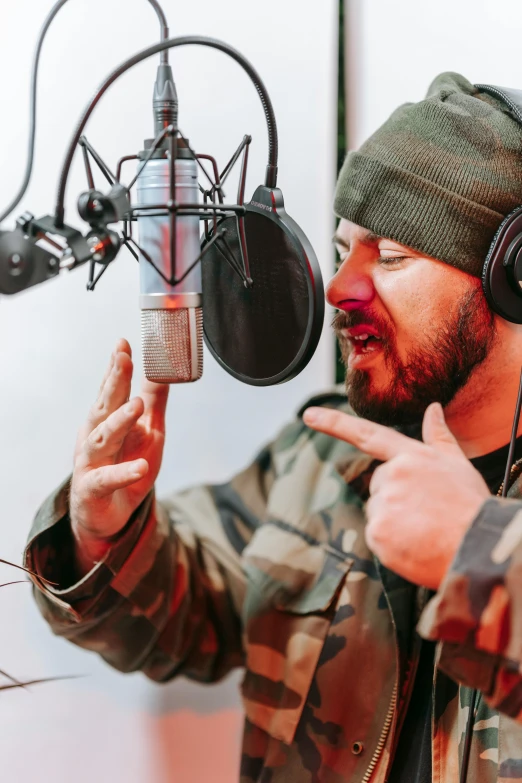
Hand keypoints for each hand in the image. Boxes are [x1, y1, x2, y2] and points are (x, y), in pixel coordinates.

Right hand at [70, 338, 168, 573]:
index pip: (111, 389)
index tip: (123, 343)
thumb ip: (153, 403)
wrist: (109, 516)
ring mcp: (90, 463)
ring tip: (137, 405)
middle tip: (124, 359)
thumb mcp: (148, 432)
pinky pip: (106, 480)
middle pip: (103, 406)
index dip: (116, 367)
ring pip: (101, 438)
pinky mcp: (92, 490)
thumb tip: (162, 371)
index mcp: (106, 420)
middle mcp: (93, 437)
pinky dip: (123, 473)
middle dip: (113, 382)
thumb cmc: (127, 467)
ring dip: (119, 421)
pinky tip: (139, 467)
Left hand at [303, 402, 489, 589]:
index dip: (335, 423)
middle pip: (379, 486)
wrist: (477, 548)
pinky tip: (416, 544)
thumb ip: (438, 436)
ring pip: (378, 511)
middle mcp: (392, 475)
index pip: (367, 434)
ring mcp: (383, 504)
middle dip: (396, 497)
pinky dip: (392, 543)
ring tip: (425, 529)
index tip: (308, 415)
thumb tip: (432, 408)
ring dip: (395, 521)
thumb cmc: (471, 506)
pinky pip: (376, 536)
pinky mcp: (377, 533)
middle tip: (426, 512)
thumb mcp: (457, 464)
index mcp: (410, 456)